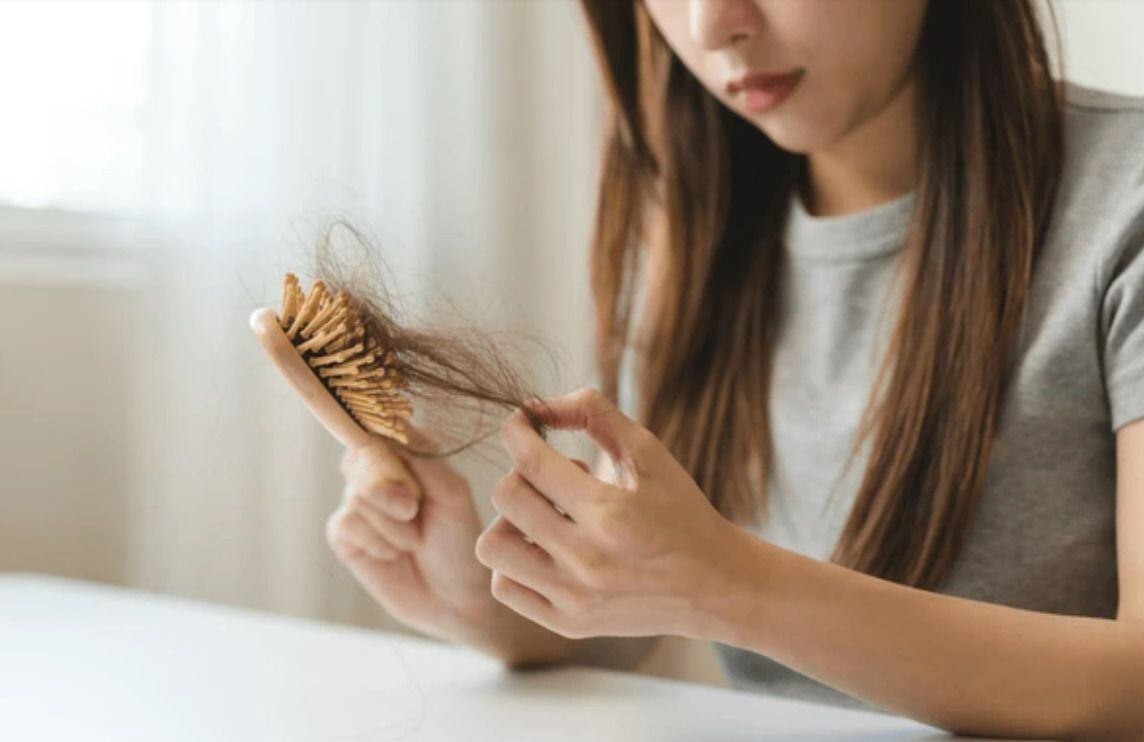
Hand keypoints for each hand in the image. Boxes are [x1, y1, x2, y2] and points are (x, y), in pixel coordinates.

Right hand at [326, 426, 494, 641]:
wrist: (455, 598)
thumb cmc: (460, 541)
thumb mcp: (452, 494)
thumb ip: (423, 459)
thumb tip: (389, 427)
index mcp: (408, 453)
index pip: (380, 427)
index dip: (380, 439)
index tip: (394, 453)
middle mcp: (379, 471)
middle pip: (360, 457)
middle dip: (388, 487)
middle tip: (414, 510)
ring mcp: (359, 501)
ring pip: (356, 495)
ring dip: (392, 525)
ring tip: (415, 540)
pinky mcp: (344, 533)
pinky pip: (346, 524)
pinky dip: (377, 542)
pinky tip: (394, 554)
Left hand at [474, 387, 741, 639]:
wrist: (713, 585)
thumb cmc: (680, 511)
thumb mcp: (650, 452)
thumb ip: (595, 414)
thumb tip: (538, 405)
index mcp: (610, 513)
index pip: (533, 462)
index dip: (517, 432)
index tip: (520, 423)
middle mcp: (587, 560)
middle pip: (507, 497)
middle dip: (520, 471)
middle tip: (551, 474)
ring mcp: (573, 597)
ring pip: (492, 545)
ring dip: (509, 519)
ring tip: (543, 516)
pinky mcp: (567, 624)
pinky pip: (504, 586)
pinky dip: (513, 560)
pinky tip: (544, 548)